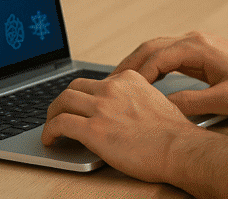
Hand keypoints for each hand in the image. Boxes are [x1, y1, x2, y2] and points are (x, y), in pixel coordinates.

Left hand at [43, 70, 195, 182]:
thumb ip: (135, 99)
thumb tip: (123, 111)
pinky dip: (50, 131)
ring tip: (51, 126)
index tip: (81, 105)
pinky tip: (50, 140)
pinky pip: (60, 124)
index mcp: (128, 79)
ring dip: (52, 114)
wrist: (178, 148)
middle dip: (64, 101)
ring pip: (63, 101)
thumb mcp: (155, 100)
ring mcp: (101, 107)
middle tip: (60, 113)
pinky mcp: (93, 129)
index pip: (96, 81)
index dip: (85, 94)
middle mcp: (112, 88)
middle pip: (75, 86)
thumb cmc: (173, 133)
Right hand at [113, 31, 227, 116]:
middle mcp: (194, 40)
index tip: (122, 92)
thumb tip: (165, 106)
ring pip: (157, 48)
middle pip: (151, 47)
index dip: (137, 75)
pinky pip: (167, 54)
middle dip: (129, 65)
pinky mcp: (198, 51)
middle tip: (108, 85)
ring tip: (120, 83)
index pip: (157, 57)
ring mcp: (196, 43)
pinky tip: (143, 80)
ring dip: (138, 63)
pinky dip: (151, 64)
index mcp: (198, 47)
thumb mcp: (226, 99)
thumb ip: (194, 103)